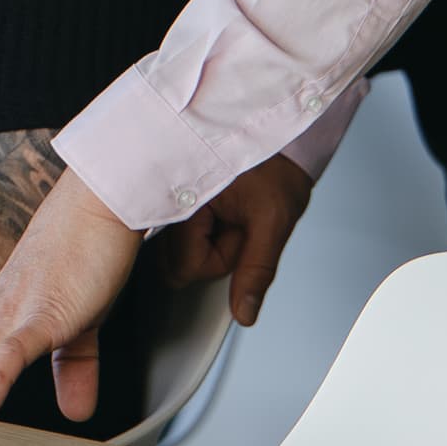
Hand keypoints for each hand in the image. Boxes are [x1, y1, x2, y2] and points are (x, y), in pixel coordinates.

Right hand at [161, 153, 311, 327]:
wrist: (280, 133)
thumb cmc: (276, 164)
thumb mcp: (274, 220)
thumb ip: (256, 270)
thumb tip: (244, 312)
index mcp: (185, 200)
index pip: (183, 268)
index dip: (217, 260)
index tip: (237, 234)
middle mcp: (166, 196)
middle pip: (176, 260)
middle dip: (210, 249)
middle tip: (236, 220)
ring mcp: (168, 195)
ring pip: (177, 247)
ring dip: (206, 238)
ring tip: (230, 208)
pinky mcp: (172, 193)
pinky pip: (179, 230)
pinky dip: (202, 226)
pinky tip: (220, 206)